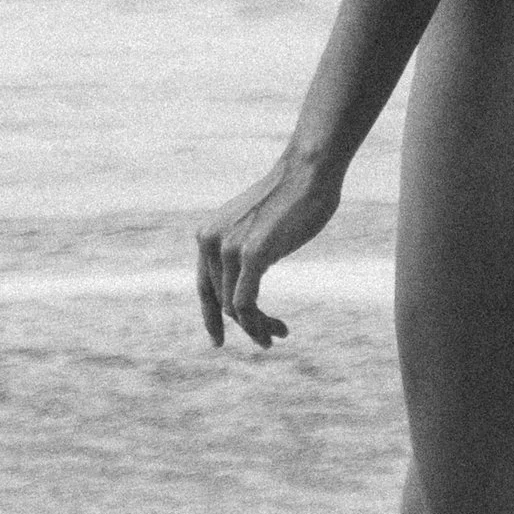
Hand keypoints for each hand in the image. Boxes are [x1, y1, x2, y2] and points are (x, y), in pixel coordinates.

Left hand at [194, 142, 338, 348]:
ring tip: (279, 334)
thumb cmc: (292, 198)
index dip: (210, 318)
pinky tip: (275, 332)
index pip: (205, 288)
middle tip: (274, 336)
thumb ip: (244, 250)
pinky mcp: (252, 255)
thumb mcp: (256, 227)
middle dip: (248, 324)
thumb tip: (245, 284)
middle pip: (223, 301)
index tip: (218, 341)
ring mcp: (230, 248)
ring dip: (257, 328)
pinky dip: (258, 325)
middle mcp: (211, 242)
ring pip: (234, 308)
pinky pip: (246, 304)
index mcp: (208, 235)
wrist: (308, 172)